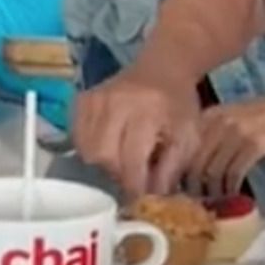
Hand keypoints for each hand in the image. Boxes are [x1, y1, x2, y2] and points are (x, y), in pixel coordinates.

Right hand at [72, 72, 200, 197]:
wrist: (162, 69)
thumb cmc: (177, 106)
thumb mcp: (188, 137)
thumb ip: (172, 167)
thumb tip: (153, 195)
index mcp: (147, 110)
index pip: (131, 157)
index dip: (135, 183)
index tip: (141, 195)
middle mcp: (117, 101)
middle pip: (103, 155)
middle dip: (118, 174)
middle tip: (131, 176)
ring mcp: (96, 98)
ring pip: (87, 149)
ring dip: (103, 164)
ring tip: (121, 161)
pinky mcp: (83, 100)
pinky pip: (77, 137)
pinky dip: (90, 149)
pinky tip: (108, 147)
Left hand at [185, 95, 264, 198]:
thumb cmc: (258, 121)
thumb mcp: (228, 123)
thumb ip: (208, 141)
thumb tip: (187, 172)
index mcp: (206, 117)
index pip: (181, 151)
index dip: (177, 176)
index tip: (179, 192)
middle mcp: (216, 123)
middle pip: (194, 165)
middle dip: (193, 189)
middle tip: (198, 203)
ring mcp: (235, 133)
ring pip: (212, 172)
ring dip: (213, 192)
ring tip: (217, 200)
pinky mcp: (253, 144)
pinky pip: (234, 173)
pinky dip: (231, 188)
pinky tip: (234, 192)